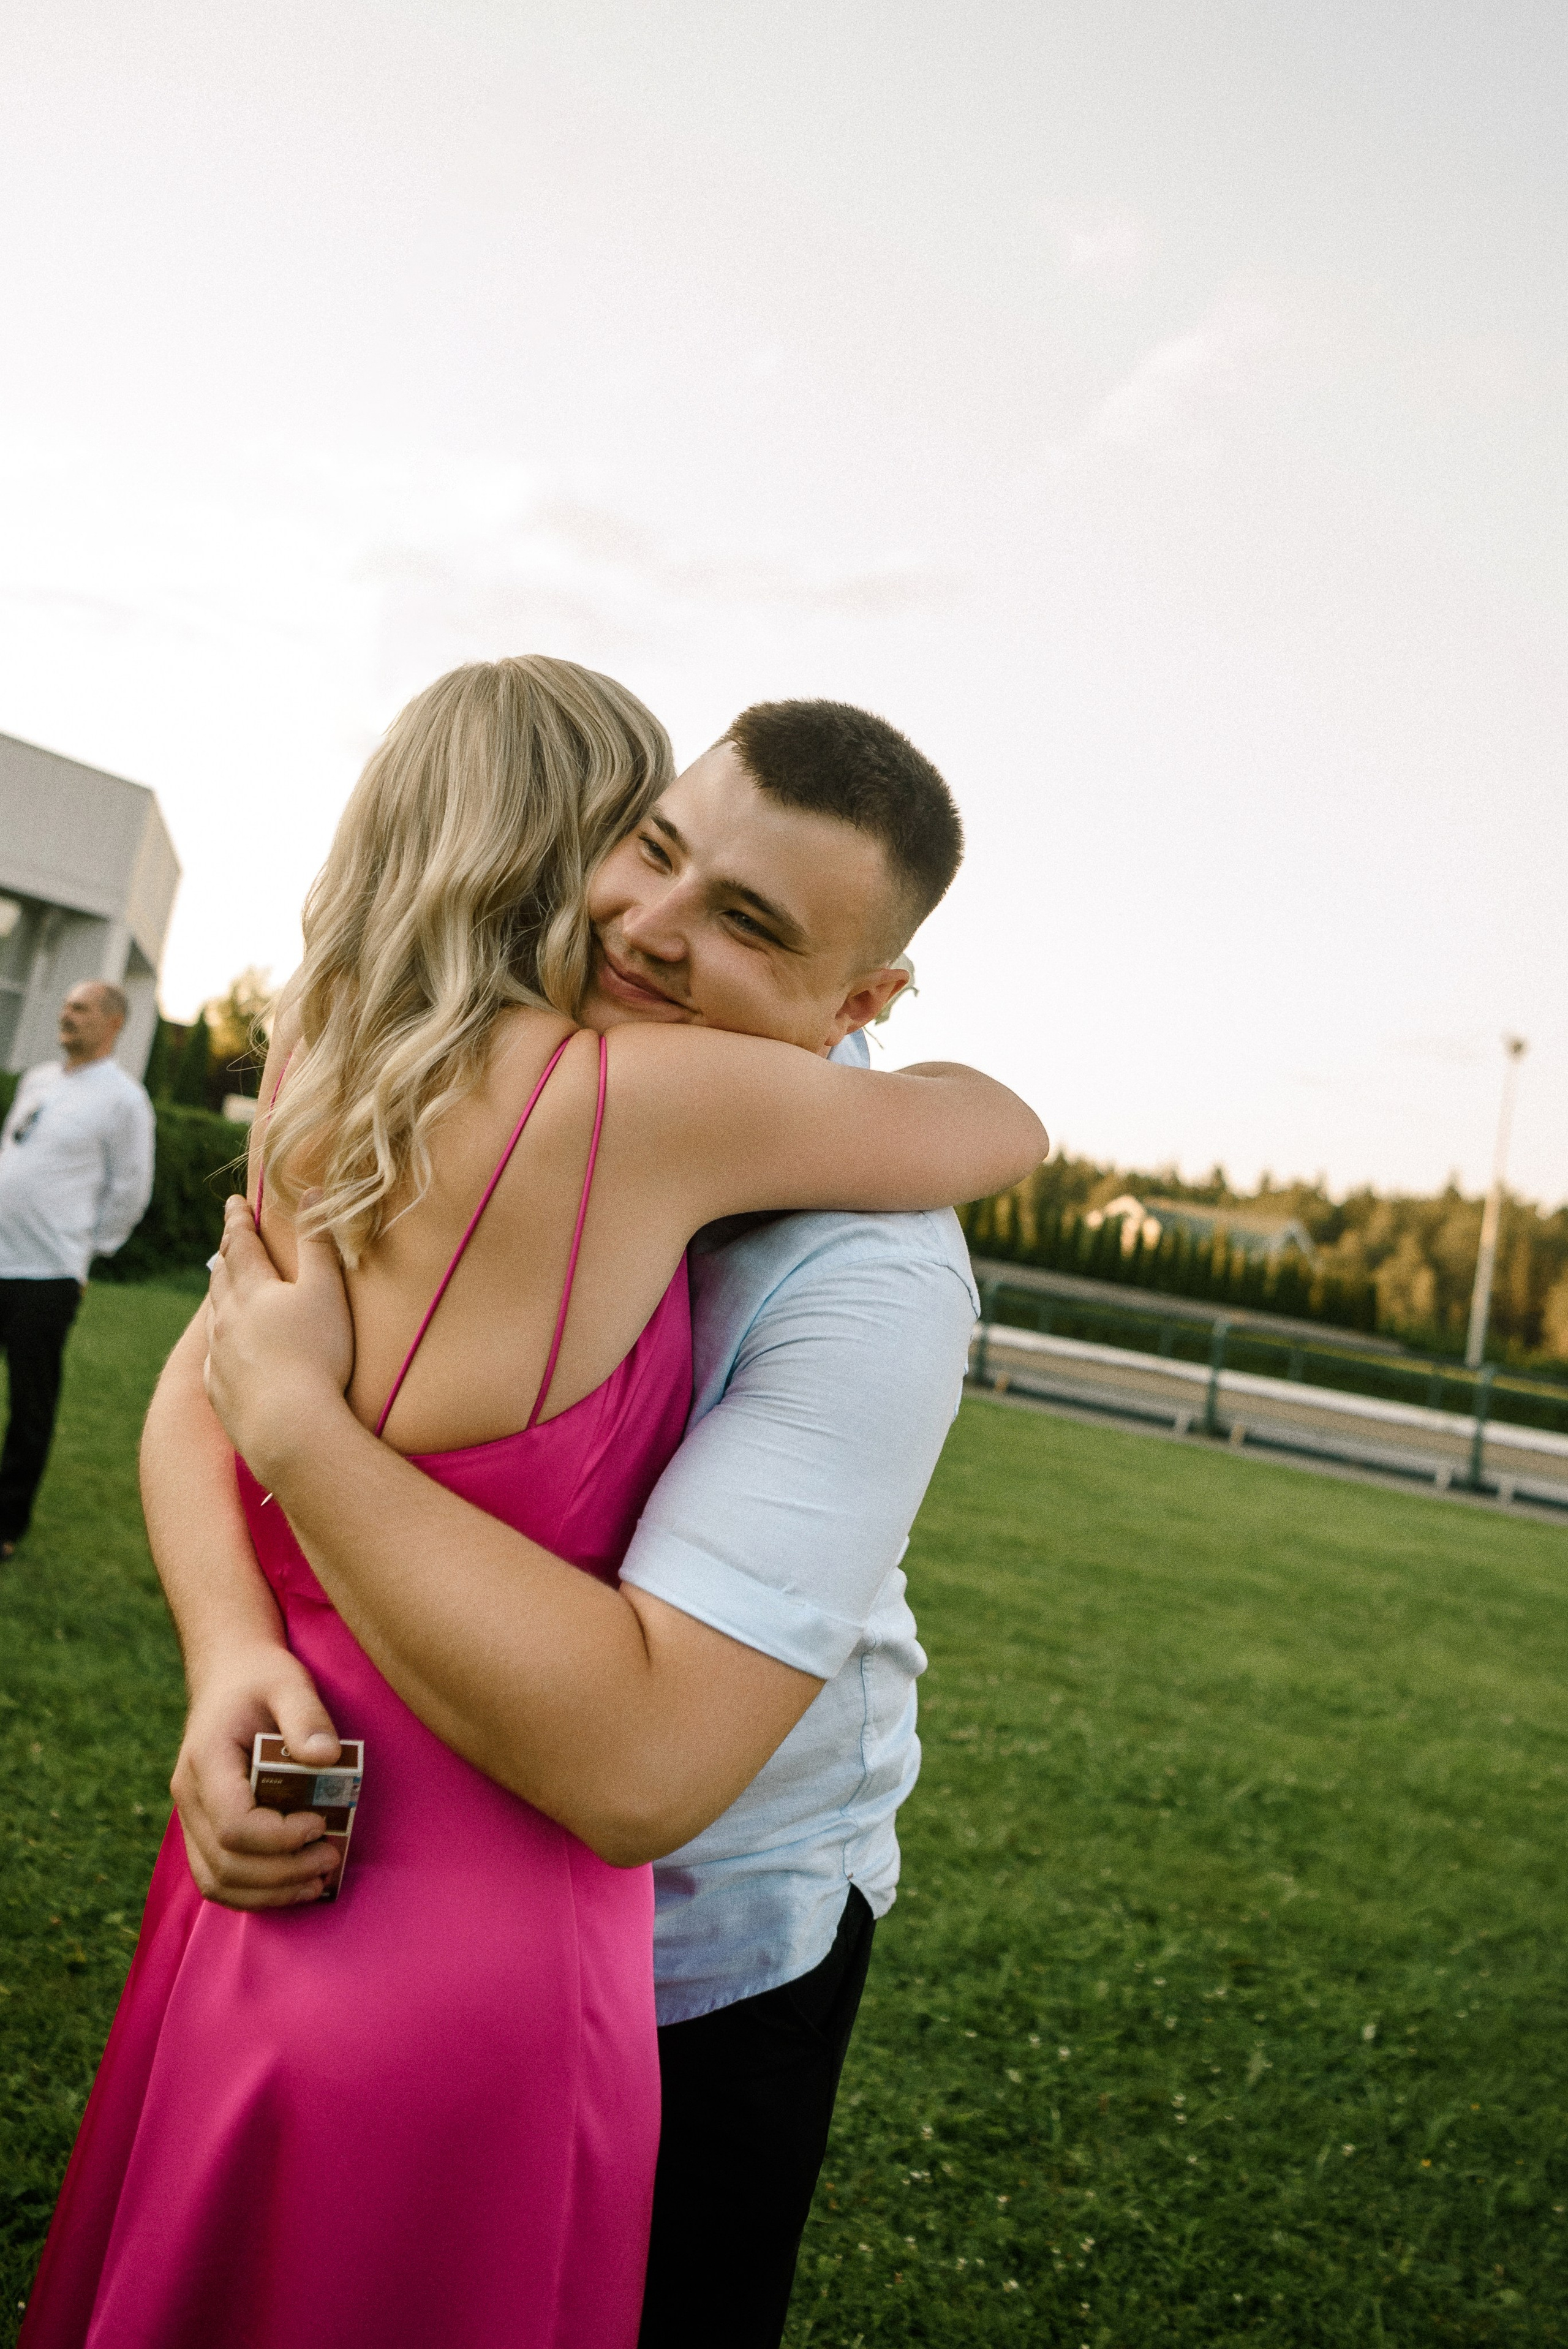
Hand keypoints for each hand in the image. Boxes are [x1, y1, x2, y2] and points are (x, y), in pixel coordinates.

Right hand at [172, 1642, 344, 1908]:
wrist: (230, 1677)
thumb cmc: (261, 1679)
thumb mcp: (289, 1682)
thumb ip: (307, 1716)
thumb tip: (327, 1757)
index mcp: (206, 1761)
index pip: (234, 1825)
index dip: (280, 1837)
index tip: (320, 1823)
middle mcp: (188, 1796)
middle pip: (226, 1863)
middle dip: (283, 1872)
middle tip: (330, 1857)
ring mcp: (190, 1817)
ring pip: (217, 1881)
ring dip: (270, 1892)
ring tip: (319, 1880)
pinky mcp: (202, 1829)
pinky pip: (218, 1878)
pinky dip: (256, 1893)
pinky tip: (296, 1884)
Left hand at [204, 1194, 354, 1482]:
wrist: (289, 1427)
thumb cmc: (317, 1355)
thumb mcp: (326, 1291)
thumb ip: (319, 1243)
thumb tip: (311, 1193)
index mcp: (253, 1289)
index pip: (240, 1244)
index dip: (238, 1220)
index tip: (234, 1202)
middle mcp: (227, 1318)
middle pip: (222, 1276)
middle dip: (226, 1252)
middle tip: (226, 1237)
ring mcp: (219, 1355)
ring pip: (215, 1315)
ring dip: (219, 1293)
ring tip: (223, 1283)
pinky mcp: (219, 1389)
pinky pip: (213, 1357)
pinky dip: (219, 1340)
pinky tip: (223, 1347)